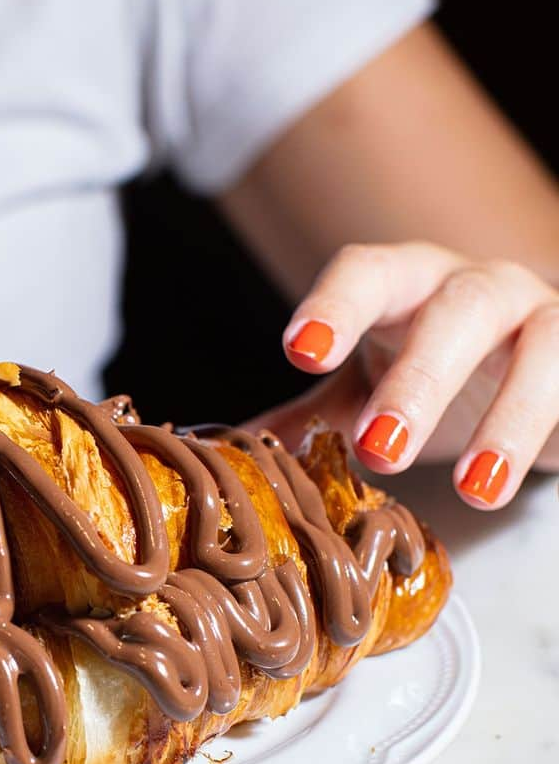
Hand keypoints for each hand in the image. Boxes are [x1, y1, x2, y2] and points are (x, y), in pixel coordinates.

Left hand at [259, 242, 558, 507]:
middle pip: (456, 312)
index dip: (334, 307)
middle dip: (420, 380)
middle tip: (379, 450)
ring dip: (508, 420)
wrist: (544, 366)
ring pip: (543, 349)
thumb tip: (235, 455)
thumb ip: (315, 416)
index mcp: (409, 283)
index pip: (367, 274)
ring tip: (473, 489)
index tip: (300, 352)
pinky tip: (548, 470)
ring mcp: (547, 319)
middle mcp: (481, 288)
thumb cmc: (444, 371)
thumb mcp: (370, 388)